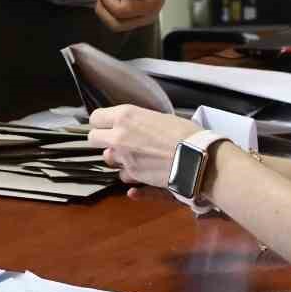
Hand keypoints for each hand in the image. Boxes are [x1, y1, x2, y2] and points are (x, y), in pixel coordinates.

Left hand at [86, 104, 200, 187]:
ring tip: (135, 156)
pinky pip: (123, 175)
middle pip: (93, 138)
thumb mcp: (158, 117)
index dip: (102, 122)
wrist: (197, 157)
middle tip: (118, 141)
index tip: (108, 125)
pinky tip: (141, 171)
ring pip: (108, 158)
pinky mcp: (132, 175)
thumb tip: (131, 126)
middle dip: (103, 140)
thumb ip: (137, 122)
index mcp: (125, 116)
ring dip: (118, 158)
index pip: (95, 118)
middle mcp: (118, 136)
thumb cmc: (184, 132)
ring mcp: (123, 157)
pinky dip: (130, 175)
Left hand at [93, 0, 175, 31]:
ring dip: (106, 11)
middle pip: (117, 24)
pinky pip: (120, 19)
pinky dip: (110, 10)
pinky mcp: (138, 16)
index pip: (121, 11)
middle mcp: (148, 15)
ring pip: (117, 24)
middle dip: (103, 10)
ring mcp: (143, 17)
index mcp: (150, 3)